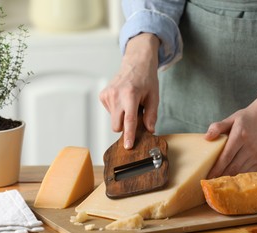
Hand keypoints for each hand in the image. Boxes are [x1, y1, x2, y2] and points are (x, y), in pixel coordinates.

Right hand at [99, 33, 159, 148]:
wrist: (136, 63)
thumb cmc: (146, 79)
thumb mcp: (154, 96)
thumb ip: (151, 114)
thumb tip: (150, 130)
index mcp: (130, 95)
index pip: (129, 120)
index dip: (129, 135)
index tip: (128, 146)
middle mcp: (116, 95)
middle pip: (117, 125)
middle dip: (125, 126)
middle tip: (135, 114)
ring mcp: (107, 95)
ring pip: (113, 119)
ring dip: (122, 116)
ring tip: (130, 102)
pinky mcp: (103, 95)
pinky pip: (110, 112)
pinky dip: (117, 110)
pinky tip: (123, 100)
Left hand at [205, 107, 256, 177]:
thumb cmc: (246, 119)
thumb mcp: (231, 119)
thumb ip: (217, 127)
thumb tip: (206, 138)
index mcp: (240, 136)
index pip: (226, 156)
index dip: (216, 168)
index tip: (207, 176)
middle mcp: (250, 147)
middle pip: (232, 167)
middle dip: (220, 176)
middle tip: (209, 182)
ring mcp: (256, 155)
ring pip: (240, 172)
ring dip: (228, 178)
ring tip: (217, 182)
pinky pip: (248, 173)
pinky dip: (238, 177)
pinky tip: (229, 178)